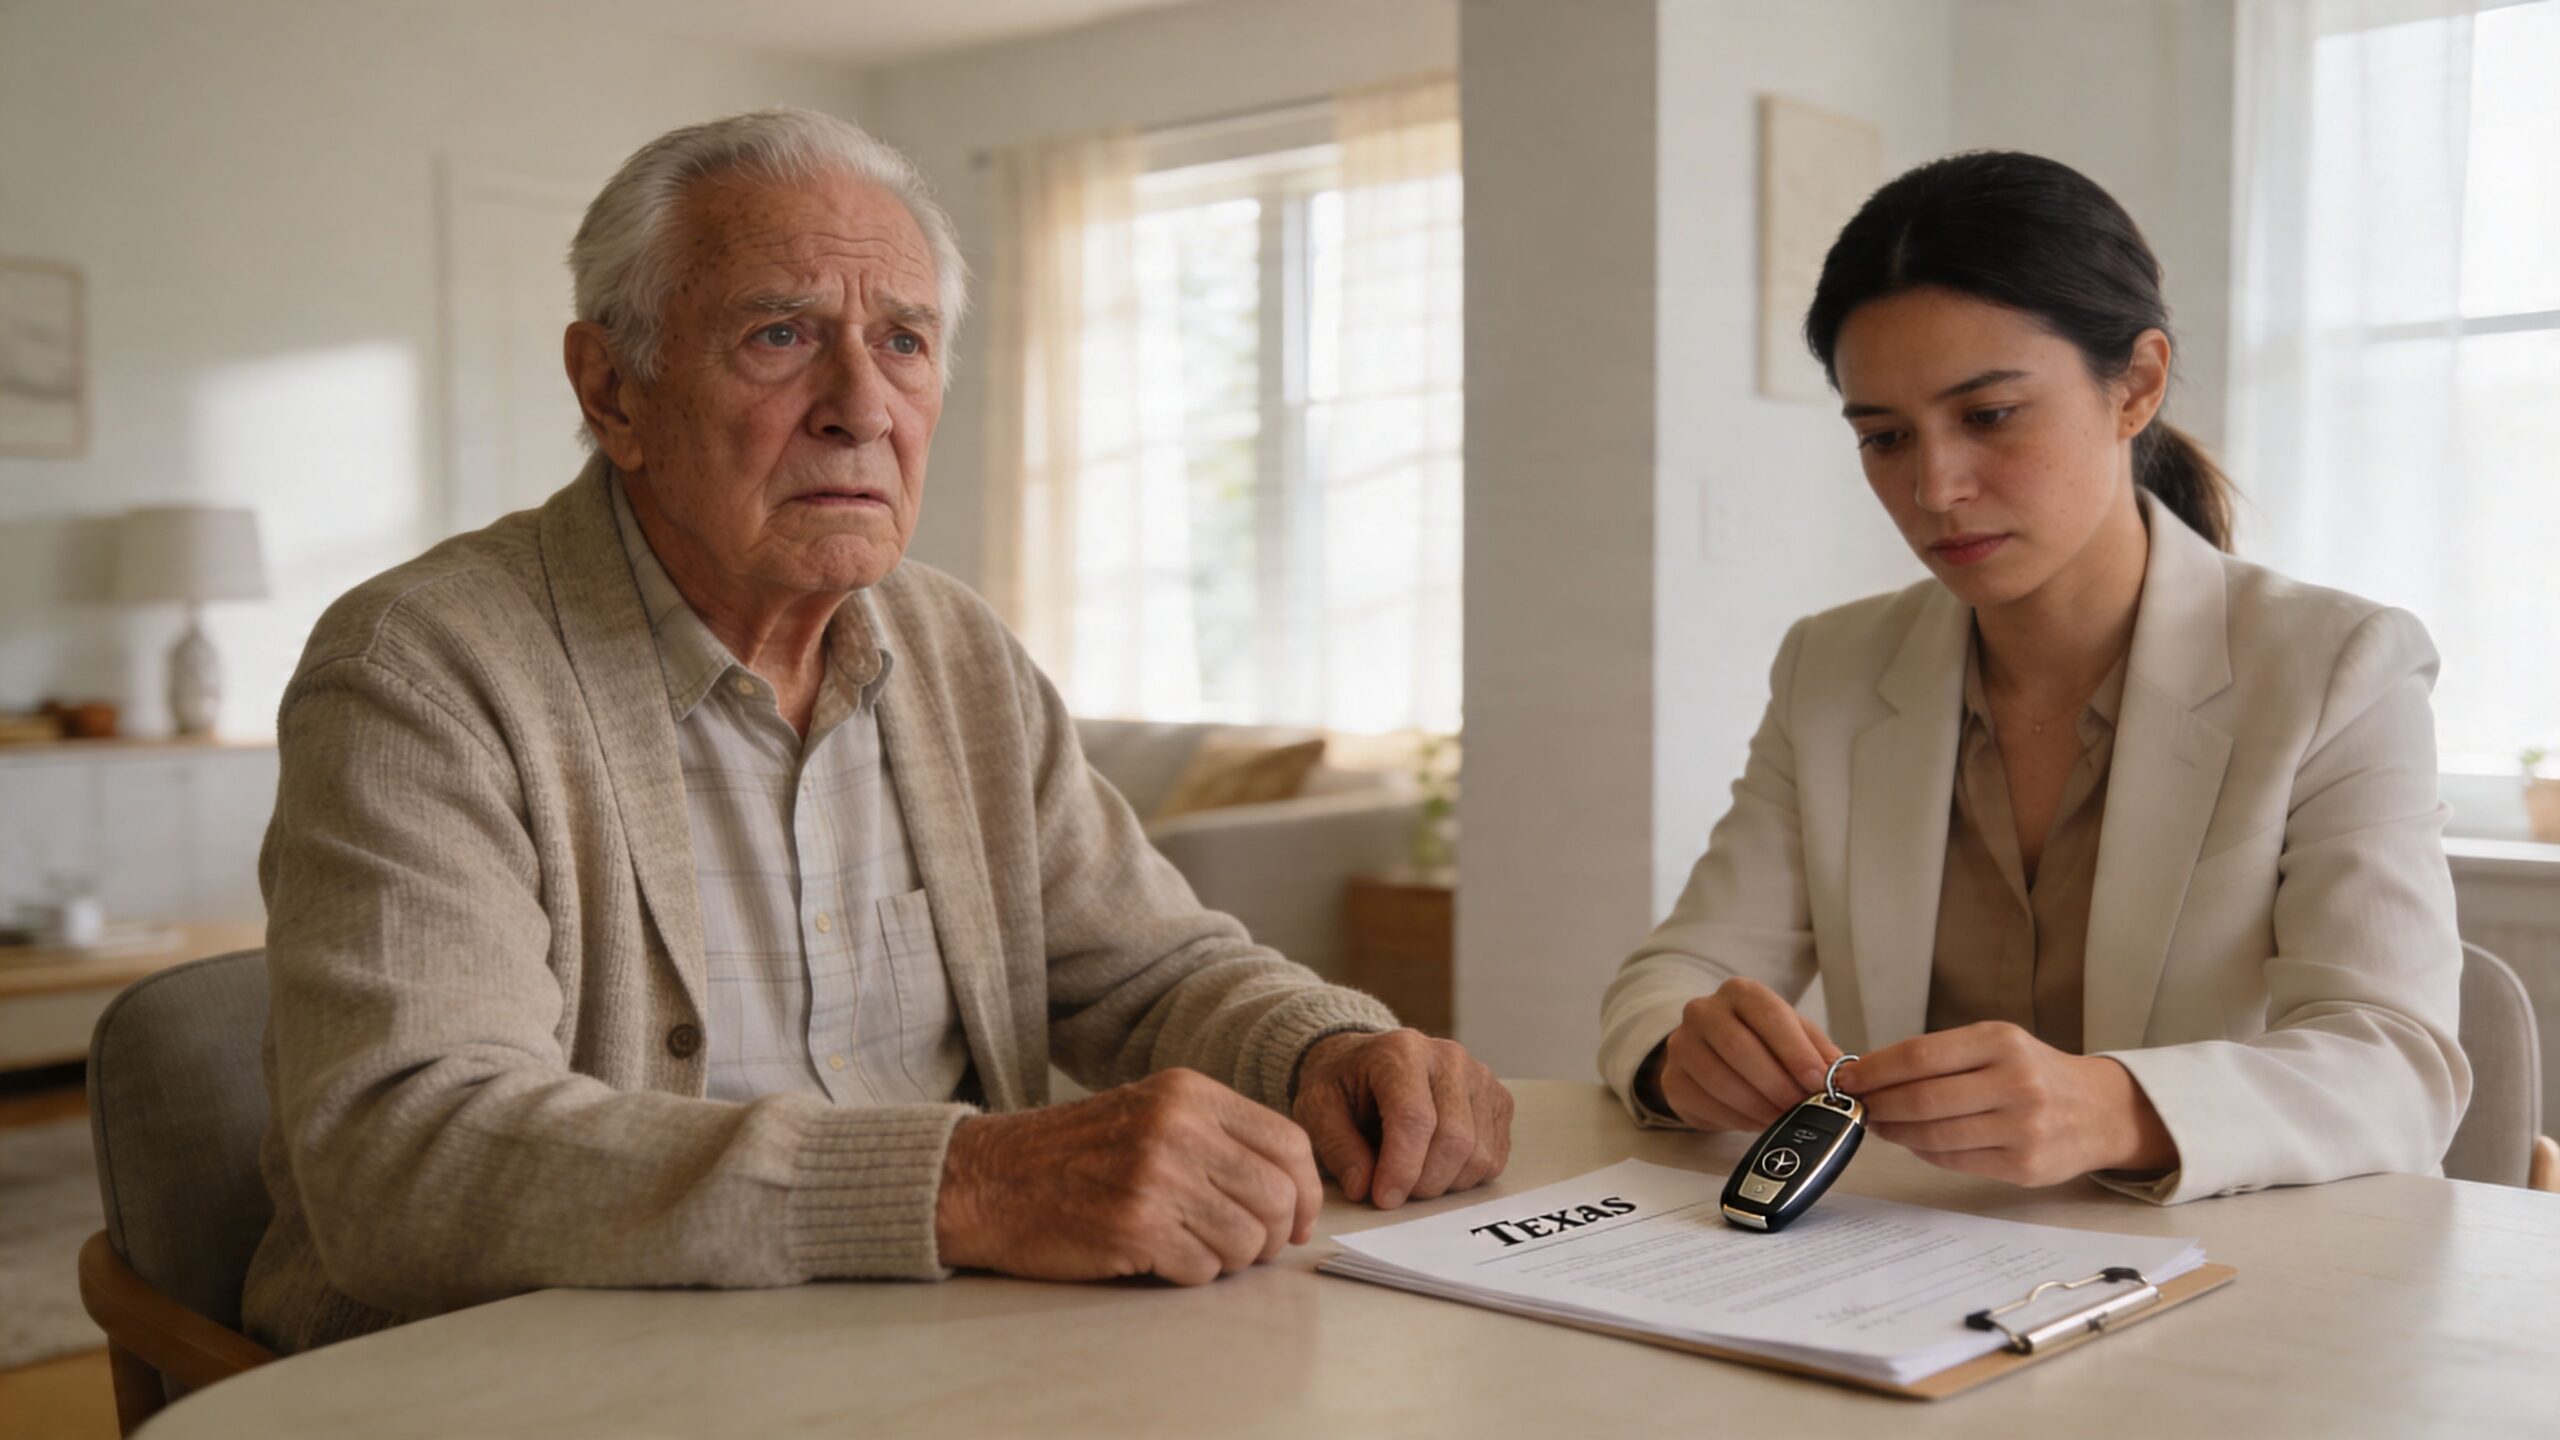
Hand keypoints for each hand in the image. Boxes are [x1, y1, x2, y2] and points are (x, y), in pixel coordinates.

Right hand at [934, 1068, 1320, 1285]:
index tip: (1298, 1220)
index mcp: (1189, 1093)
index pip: (1289, 1143)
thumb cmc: (1073, 1155)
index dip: (1307, 1192)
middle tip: (1250, 1247)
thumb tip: (1295, 1192)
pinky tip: (1159, 1258)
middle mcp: (1178, 1128)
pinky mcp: (1135, 1227)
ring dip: (1230, 1259)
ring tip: (1193, 1248)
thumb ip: (1219, 1137)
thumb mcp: (1150, 1114)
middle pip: (1278, 1196)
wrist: (988, 1179)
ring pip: (1248, 1240)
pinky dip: (1191, 1275)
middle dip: (1275, 1235)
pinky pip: (1204, 1269)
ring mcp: (1157, 1178)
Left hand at [1293, 1029, 1512, 1208]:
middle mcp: (1449, 1057)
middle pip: (1454, 1139)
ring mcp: (1480, 1077)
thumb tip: (1364, 1187)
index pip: (1414, 1118)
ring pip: (1479, 1153)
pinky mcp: (1498, 1099)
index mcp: (1401, 1051)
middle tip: (1395, 1192)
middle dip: (1423, 1182)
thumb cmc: (1345, 1084)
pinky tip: (1436, 1165)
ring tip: (1412, 1175)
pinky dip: (1466, 1176)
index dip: (1401, 1168)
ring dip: (1445, 1183)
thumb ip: (1338, 1147)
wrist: (1371, 1062)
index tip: (1383, 1199)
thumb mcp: (1319, 1108)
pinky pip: (1494, 1156)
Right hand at [1649, 977, 1841, 1131]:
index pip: (1769, 1015)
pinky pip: (1704, 1103)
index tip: (1819, 1083)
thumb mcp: (1794, 1037)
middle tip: (1802, 1109)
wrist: (1709, 1053)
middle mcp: (1703, 1011)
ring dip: (1758, 1107)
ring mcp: (1681, 1044)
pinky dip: (1736, 1119)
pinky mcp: (1671, 1079)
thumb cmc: (1762, 1044)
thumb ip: (1818, 1053)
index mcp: (1740, 993)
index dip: (1795, 1051)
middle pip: (1740, 1048)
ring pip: (1720, 1080)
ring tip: (1783, 1121)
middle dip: (1777, 1084)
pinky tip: (1755, 1123)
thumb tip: (1844, 1079)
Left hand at [1841, 1022, 2178, 1186]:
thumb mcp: (1997, 1045)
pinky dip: (1924, 1151)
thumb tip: (1870, 1074)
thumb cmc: (2035, 1073)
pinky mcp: (2024, 1166)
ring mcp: (2022, 1127)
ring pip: (1934, 1134)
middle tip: (1857, 1107)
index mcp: (2001, 1042)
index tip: (1847, 1078)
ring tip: (1880, 1125)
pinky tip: (1914, 1142)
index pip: (1918, 1056)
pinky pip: (1954, 1160)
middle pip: (1921, 1099)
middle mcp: (2015, 1082)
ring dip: (1895, 1132)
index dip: (1874, 1070)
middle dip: (1878, 1105)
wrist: (2101, 1111)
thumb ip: (1941, 1056)